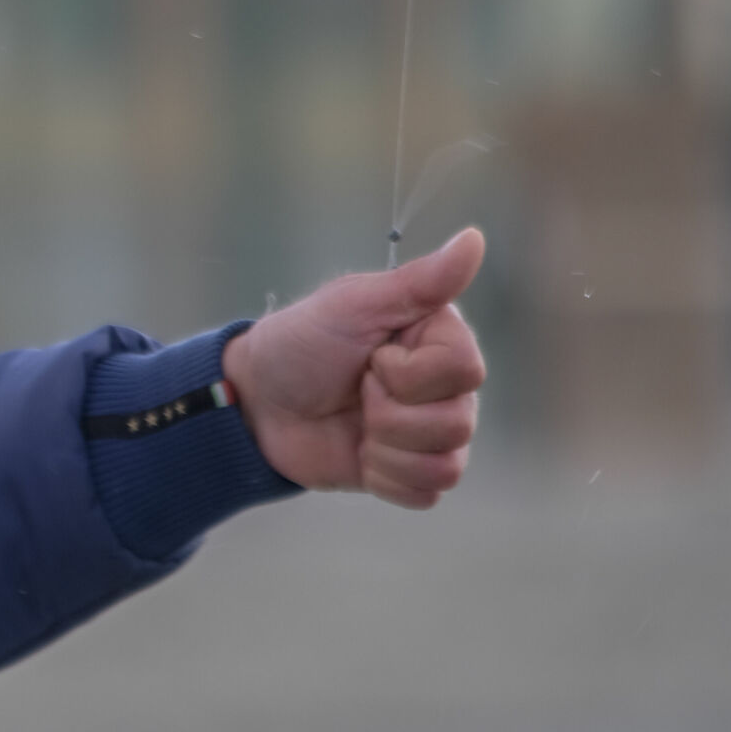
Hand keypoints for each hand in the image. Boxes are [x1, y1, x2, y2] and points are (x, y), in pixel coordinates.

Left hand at [219, 228, 486, 509]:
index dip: (410, 373)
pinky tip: (360, 454)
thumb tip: (475, 238)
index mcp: (439, 339)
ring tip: (357, 424)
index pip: (465, 371)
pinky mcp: (407, 471)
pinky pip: (427, 493)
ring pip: (446, 464)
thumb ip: (419, 281)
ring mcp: (428, 433)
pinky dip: (386, 478)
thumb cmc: (299, 344)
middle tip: (357, 390)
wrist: (256, 404)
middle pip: (458, 422)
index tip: (372, 357)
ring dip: (387, 447)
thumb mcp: (352, 305)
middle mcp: (444, 387)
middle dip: (391, 413)